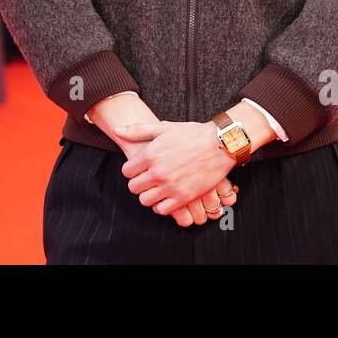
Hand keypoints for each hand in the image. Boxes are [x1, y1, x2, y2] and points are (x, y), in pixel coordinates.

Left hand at [113, 120, 236, 224]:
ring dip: (148, 195)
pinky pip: (162, 210)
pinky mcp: (183, 197)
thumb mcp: (163, 128)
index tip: (139, 169)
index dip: (132, 170)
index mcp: (150, 154)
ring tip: (156, 188)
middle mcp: (158, 172)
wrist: (220, 145)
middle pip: (133, 187)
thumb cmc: (192, 134)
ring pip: (145, 200)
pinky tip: (166, 196)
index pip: (126, 171)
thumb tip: (117, 129)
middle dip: (138, 183)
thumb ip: (137, 130)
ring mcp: (170, 186)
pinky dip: (162, 205)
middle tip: (147, 179)